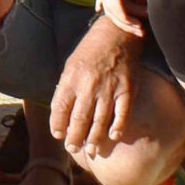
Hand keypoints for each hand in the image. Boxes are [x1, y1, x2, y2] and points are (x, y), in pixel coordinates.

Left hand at [50, 23, 140, 155]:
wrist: (117, 34)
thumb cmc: (90, 51)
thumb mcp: (71, 65)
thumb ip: (66, 88)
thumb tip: (61, 114)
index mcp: (71, 78)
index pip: (60, 108)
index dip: (58, 125)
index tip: (58, 135)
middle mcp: (88, 85)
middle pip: (79, 119)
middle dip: (74, 138)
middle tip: (73, 148)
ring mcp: (109, 88)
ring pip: (100, 121)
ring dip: (94, 139)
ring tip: (91, 150)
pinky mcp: (127, 89)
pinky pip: (122, 114)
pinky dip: (117, 128)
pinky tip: (113, 137)